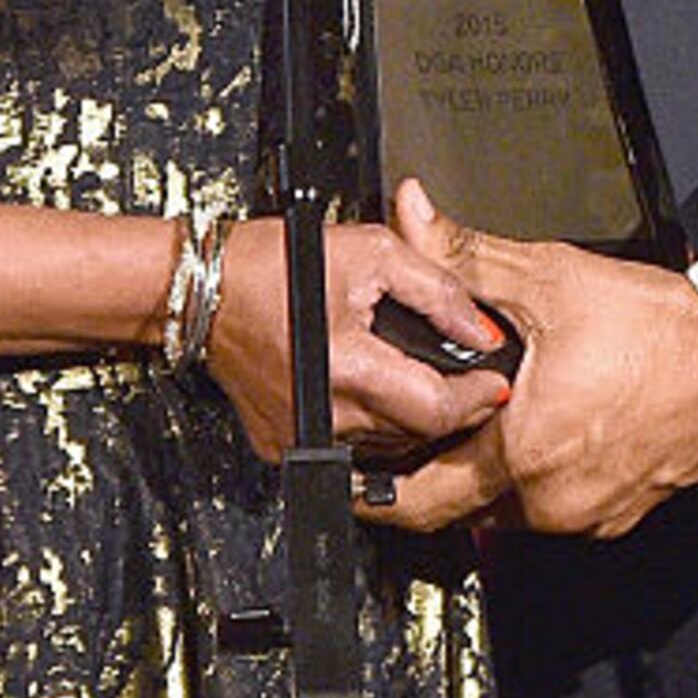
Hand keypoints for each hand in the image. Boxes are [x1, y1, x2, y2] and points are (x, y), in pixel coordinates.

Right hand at [198, 205, 511, 466]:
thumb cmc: (271, 263)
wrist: (203, 287)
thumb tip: (481, 329)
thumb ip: (438, 290)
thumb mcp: (372, 251)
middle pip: (415, 433)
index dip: (477, 397)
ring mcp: (298, 435)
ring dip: (409, 418)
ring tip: (417, 377)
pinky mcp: (281, 443)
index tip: (494, 381)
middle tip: (463, 374)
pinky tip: (372, 389)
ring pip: (384, 446)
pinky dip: (369, 424)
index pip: (437, 408)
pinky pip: (347, 446)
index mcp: (347, 367)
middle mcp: (322, 413)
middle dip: (448, 406)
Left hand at [381, 182, 697, 537]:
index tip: (362, 463)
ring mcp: (590, 514)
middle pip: (459, 511)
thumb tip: (413, 219)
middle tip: (410, 433)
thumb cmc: (665, 331)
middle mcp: (552, 501)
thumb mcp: (549, 277)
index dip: (379, 487)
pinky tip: (543, 426)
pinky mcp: (621, 512)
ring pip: (507, 512)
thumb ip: (466, 255)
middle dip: (430, 474)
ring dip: (485, 473)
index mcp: (523, 454)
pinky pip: (555, 507)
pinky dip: (535, 476)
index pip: (420, 502)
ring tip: (479, 418)